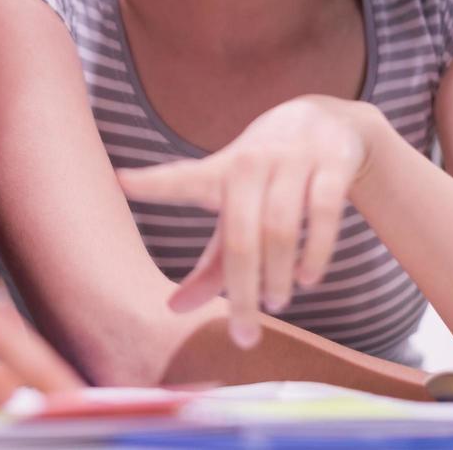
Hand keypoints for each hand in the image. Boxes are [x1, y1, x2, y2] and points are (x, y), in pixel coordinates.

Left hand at [115, 95, 383, 348]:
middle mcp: (252, 162)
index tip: (120, 180)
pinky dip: (316, 251)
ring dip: (278, 273)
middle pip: (240, 234)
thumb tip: (173, 310)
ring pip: (280, 226)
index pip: (183, 178)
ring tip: (277, 303)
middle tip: (244, 333)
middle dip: (241, 290)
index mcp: (220, 171)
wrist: (326, 120)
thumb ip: (211, 262)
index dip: (153, 183)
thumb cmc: (268, 176)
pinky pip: (324, 212)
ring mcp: (293, 158)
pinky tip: (309, 278)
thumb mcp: (237, 210)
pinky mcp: (332, 162)